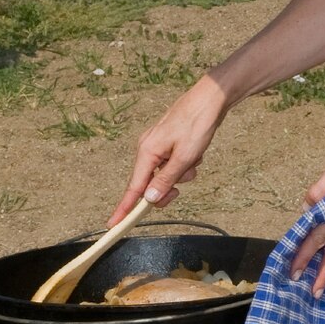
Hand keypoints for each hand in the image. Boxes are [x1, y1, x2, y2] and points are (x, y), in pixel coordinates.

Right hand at [113, 77, 225, 222]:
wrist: (211, 99)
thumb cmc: (197, 125)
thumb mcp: (185, 157)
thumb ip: (166, 179)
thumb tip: (149, 199)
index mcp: (147, 152)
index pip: (133, 188)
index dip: (124, 208)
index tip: (113, 224)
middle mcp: (147, 149)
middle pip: (151, 184)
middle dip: (168, 188)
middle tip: (181, 187)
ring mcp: (157, 145)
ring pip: (166, 174)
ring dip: (182, 174)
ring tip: (194, 159)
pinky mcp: (168, 143)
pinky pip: (174, 164)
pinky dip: (186, 163)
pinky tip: (196, 153)